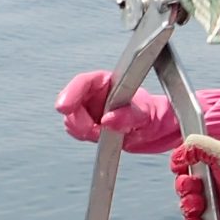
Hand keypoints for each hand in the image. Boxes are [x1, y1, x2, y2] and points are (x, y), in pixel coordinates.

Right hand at [56, 70, 180, 151]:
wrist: (156, 130)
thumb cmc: (154, 116)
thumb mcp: (147, 116)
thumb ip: (129, 117)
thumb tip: (108, 120)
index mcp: (109, 83)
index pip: (84, 82)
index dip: (71, 93)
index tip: (63, 107)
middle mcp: (96, 94)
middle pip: (71, 103)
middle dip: (79, 120)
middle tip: (95, 131)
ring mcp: (90, 109)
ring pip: (72, 119)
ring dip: (84, 131)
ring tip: (107, 134)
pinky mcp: (89, 124)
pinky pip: (78, 131)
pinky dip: (86, 137)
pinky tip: (103, 137)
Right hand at [171, 133, 219, 219]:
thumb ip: (199, 145)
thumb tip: (178, 153)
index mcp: (210, 164)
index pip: (184, 162)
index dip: (179, 165)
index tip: (181, 167)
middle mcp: (207, 182)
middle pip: (181, 184)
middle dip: (185, 187)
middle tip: (197, 188)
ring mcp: (208, 202)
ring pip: (184, 204)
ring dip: (188, 206)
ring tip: (201, 207)